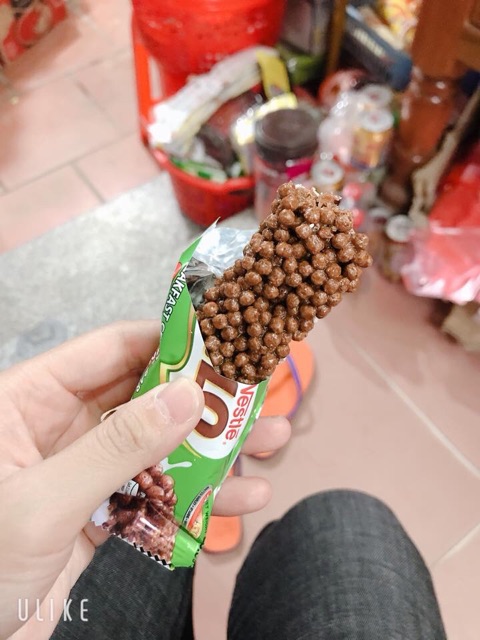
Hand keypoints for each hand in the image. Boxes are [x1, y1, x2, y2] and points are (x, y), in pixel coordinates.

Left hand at [0, 321, 289, 639]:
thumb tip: (186, 398)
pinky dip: (199, 498)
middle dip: (205, 399)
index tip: (223, 342)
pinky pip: (157, 494)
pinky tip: (245, 497)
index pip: (109, 350)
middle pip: (145, 396)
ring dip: (215, 448)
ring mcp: (84, 471)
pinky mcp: (101, 513)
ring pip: (159, 446)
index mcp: (28, 401)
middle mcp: (59, 427)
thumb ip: (116, 447)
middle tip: (257, 396)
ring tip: (272, 440)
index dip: (168, 342)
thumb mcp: (44, 502)